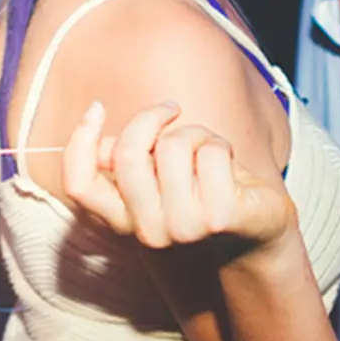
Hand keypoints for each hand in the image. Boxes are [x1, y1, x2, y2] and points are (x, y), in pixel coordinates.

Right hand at [63, 102, 296, 253]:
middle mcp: (148, 231)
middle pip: (128, 154)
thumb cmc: (206, 192)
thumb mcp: (160, 175)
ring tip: (207, 150)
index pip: (79, 186)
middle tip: (170, 109)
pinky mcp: (219, 217)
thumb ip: (128, 161)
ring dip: (195, 133)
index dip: (79, 141)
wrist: (259, 231)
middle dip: (149, 117)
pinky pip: (210, 152)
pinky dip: (221, 145)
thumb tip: (102, 143)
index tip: (97, 109)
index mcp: (125, 220)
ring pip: (173, 146)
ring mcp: (183, 227)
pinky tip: (229, 165)